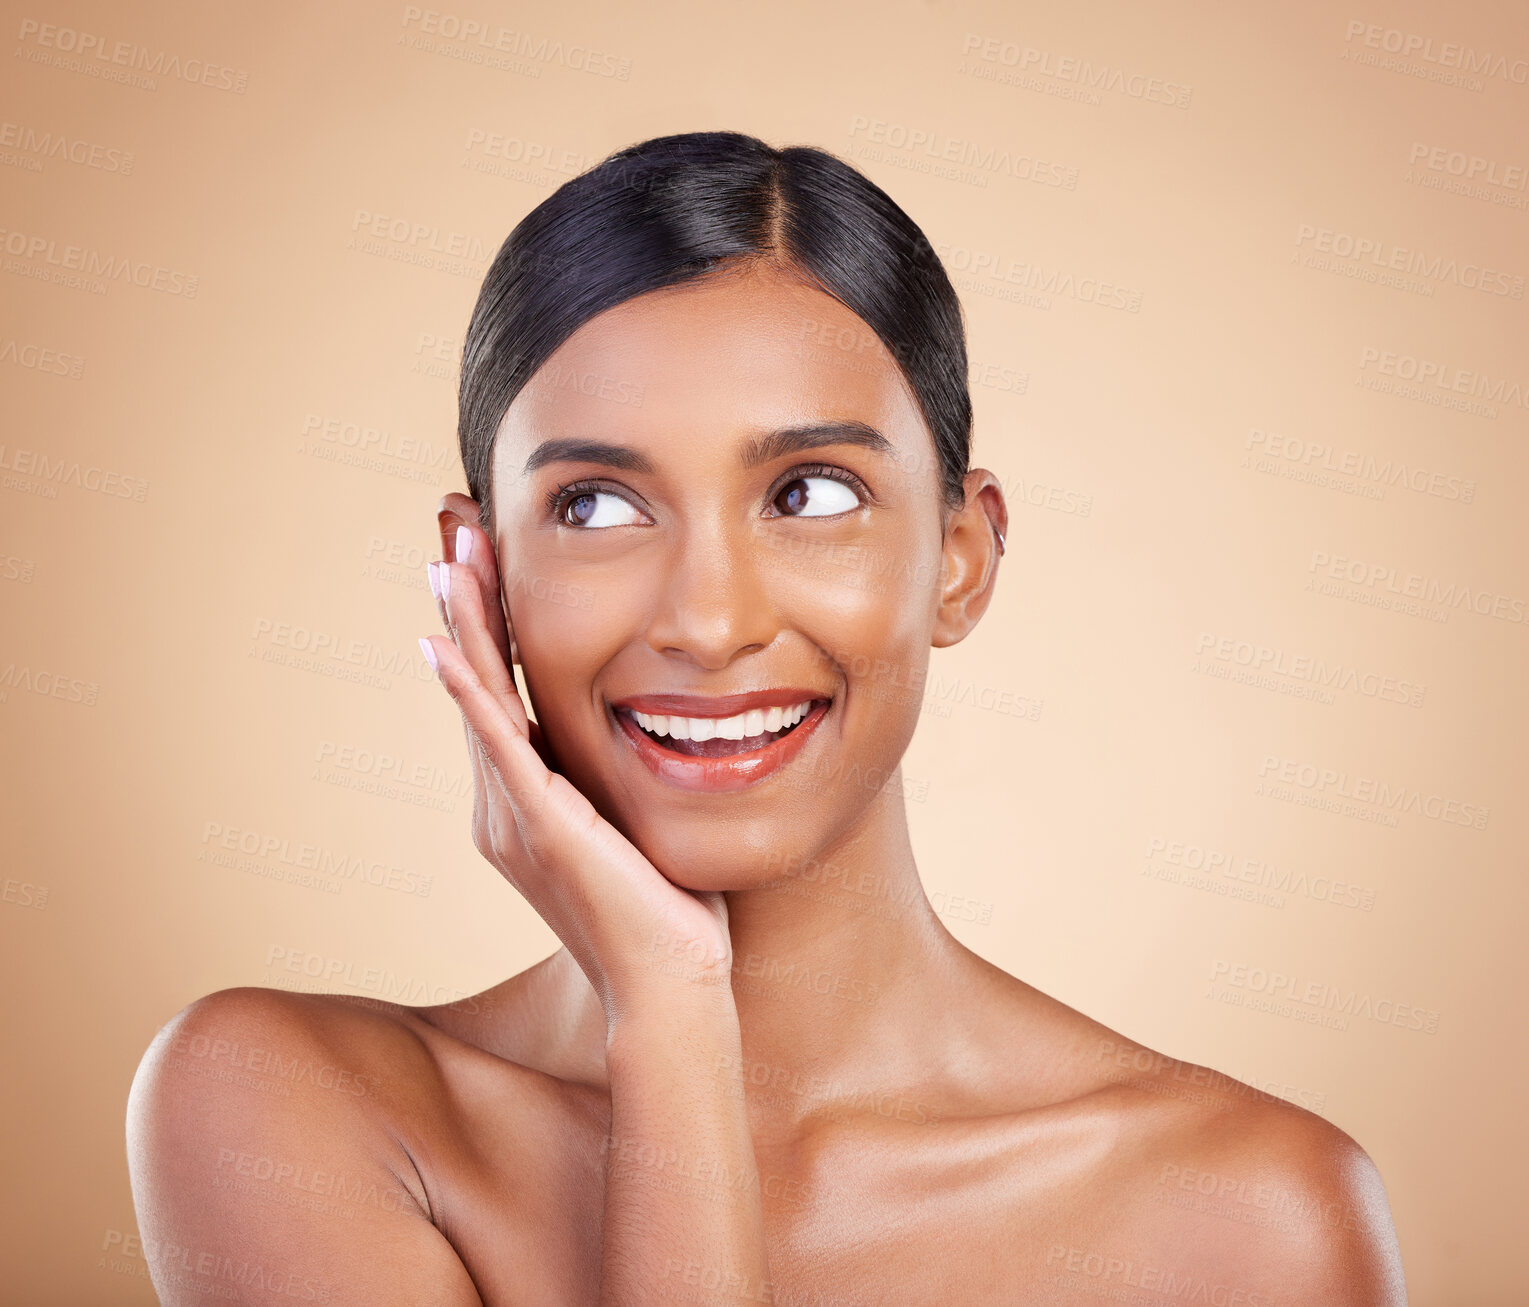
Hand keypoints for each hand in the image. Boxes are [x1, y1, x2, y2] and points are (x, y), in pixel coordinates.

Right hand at [420, 500, 733, 1025]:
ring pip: (479, 701)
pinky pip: (498, 747)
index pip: (500, 691)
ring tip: (448, 556)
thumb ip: (613, 777)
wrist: (670, 986)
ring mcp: (516, 816)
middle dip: (467, 602)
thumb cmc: (666, 910)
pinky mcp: (541, 827)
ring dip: (463, 625)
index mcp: (528, 799)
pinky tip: (444, 647)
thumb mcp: (632, 821)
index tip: (481, 557)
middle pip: (478, 682)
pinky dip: (470, 694)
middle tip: (452, 529)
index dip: (488, 623)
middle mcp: (505, 804)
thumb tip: (641, 730)